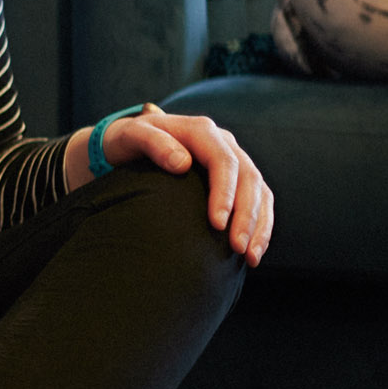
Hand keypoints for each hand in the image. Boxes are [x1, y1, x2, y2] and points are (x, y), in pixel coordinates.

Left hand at [68, 108, 275, 265]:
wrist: (129, 142)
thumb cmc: (127, 140)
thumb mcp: (131, 136)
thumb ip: (152, 144)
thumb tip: (181, 163)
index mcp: (201, 131)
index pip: (224, 162)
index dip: (225, 193)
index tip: (217, 224)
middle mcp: (223, 143)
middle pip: (248, 178)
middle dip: (247, 216)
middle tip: (238, 248)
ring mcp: (232, 160)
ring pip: (259, 192)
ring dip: (259, 226)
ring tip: (251, 257)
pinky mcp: (235, 178)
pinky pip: (258, 200)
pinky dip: (260, 226)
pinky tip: (253, 251)